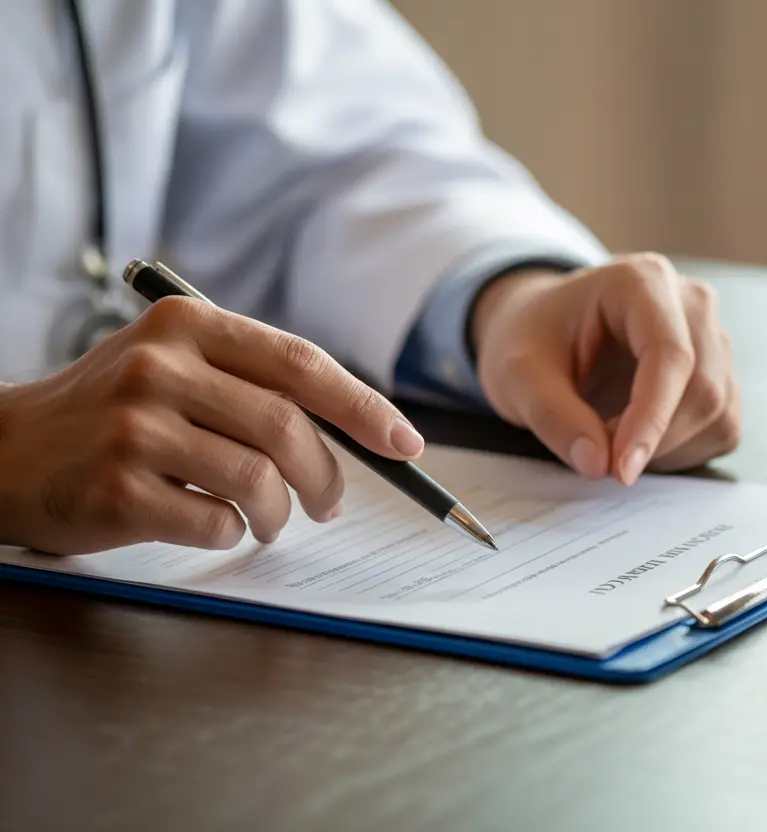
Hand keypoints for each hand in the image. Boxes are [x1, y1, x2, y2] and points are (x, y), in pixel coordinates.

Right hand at [0, 297, 423, 555]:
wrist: (6, 450)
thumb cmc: (115, 411)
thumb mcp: (176, 365)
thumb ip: (254, 381)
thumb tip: (360, 429)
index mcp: (187, 324)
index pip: (301, 363)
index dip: (363, 406)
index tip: (404, 444)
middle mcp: (159, 365)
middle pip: (287, 426)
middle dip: (328, 475)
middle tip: (331, 505)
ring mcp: (133, 426)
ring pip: (257, 478)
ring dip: (281, 514)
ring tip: (273, 522)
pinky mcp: (116, 487)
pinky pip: (215, 521)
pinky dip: (233, 532)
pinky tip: (217, 524)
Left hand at [471, 253, 740, 483]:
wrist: (547, 329)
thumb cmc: (535, 338)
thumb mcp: (517, 374)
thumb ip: (552, 416)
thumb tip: (598, 464)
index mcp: (642, 282)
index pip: (670, 354)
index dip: (651, 418)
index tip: (621, 470)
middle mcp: (691, 303)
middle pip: (703, 388)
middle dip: (654, 439)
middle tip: (600, 459)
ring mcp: (714, 338)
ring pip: (717, 412)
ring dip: (667, 448)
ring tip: (611, 440)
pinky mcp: (721, 374)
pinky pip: (721, 427)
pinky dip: (681, 451)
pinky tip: (640, 439)